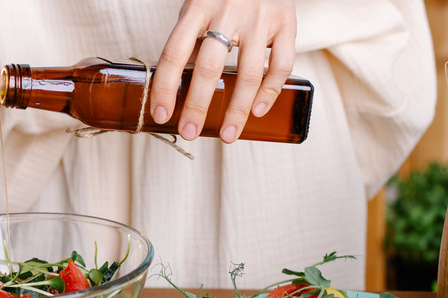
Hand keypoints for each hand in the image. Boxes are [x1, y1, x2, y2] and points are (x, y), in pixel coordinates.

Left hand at [151, 0, 295, 142]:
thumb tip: (176, 86)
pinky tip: (258, 111)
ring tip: (228, 135)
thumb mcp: (199, 7)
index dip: (165, 87)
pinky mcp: (286, 21)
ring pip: (248, 74)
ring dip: (237, 110)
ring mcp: (260, 17)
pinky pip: (281, 65)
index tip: (160, 114)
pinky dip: (270, 92)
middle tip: (189, 132)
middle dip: (196, 105)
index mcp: (197, 6)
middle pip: (208, 67)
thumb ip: (191, 40)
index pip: (174, 53)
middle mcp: (228, 11)